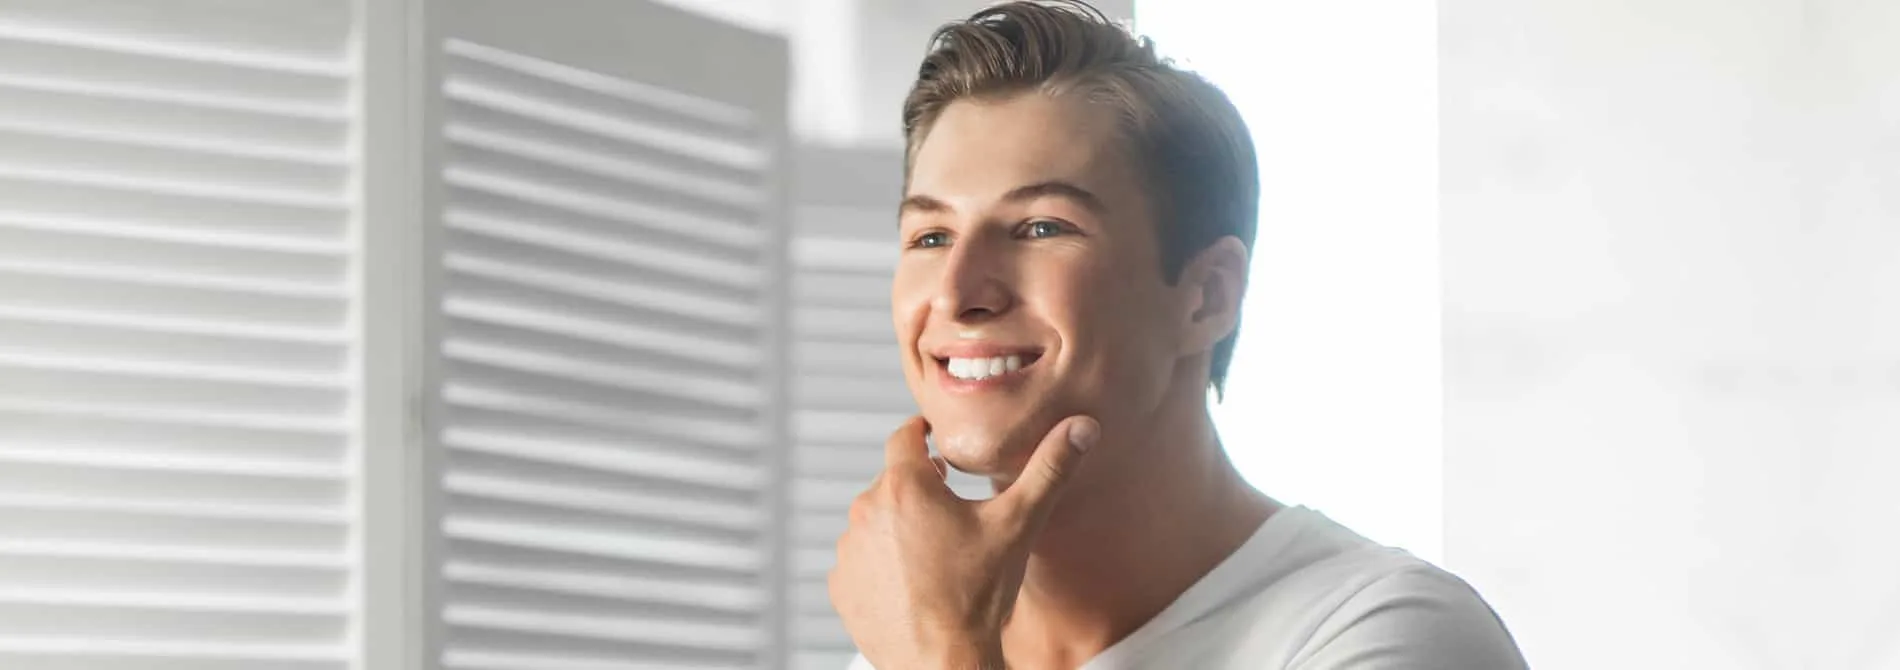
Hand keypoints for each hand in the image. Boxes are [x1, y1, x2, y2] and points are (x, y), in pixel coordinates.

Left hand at [829, 415, 1099, 669]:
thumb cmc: (978, 597)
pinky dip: (882, 564)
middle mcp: (867, 512)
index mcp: (906, 487)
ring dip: (899, 528)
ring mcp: (850, 550)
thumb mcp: (1018, 524)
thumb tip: (1081, 429)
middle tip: (951, 512)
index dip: (921, 432)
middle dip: (920, 491)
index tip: (933, 439)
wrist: (944, 663)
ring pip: (876, 522)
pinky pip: (862, 560)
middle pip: (893, 483)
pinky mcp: (842, 585)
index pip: (904, 436)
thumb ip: (1049, 470)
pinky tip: (913, 581)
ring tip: (935, 555)